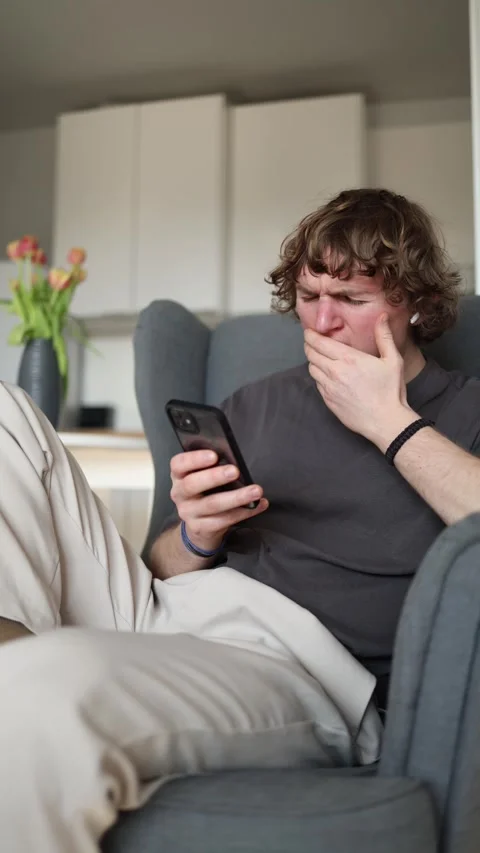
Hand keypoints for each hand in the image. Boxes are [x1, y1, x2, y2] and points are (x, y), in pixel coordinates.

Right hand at [169, 450, 267, 550]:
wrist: (199, 527)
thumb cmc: (204, 494)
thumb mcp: (201, 478)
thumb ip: (212, 468)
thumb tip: (235, 459)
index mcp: (179, 476)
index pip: (178, 464)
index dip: (195, 459)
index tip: (214, 455)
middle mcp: (180, 494)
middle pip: (192, 484)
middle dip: (215, 477)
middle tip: (235, 471)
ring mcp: (189, 512)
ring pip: (212, 504)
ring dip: (236, 497)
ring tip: (255, 491)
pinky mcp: (201, 527)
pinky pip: (225, 520)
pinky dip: (244, 511)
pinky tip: (257, 505)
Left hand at [304, 314, 416, 447]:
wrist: (385, 422)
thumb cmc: (391, 391)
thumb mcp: (393, 360)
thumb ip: (384, 337)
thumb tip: (382, 317)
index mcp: (348, 359)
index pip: (319, 342)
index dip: (310, 335)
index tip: (310, 331)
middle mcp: (334, 372)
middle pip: (311, 354)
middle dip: (309, 346)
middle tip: (312, 342)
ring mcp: (329, 388)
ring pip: (311, 369)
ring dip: (313, 361)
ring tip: (320, 358)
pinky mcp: (328, 401)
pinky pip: (317, 384)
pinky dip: (319, 377)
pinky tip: (328, 376)